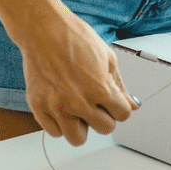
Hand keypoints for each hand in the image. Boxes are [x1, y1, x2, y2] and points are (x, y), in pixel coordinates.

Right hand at [20, 10, 137, 146]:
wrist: (43, 30)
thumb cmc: (74, 38)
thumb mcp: (107, 58)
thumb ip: (120, 86)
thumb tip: (132, 105)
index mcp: (99, 89)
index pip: (122, 116)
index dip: (118, 106)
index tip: (110, 100)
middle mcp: (79, 102)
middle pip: (104, 129)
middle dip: (102, 116)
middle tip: (93, 102)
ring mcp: (57, 106)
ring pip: (77, 139)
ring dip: (80, 125)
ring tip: (76, 108)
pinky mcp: (38, 106)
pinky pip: (54, 132)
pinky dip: (58, 123)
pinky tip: (60, 106)